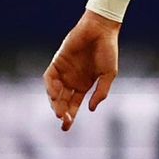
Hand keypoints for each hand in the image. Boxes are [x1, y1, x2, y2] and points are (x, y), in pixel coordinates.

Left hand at [44, 11, 120, 130]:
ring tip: (59, 111)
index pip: (74, 105)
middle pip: (63, 101)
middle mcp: (72, 80)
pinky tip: (56, 94)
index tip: (66, 129)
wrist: (101, 30)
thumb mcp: (109, 74)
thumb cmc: (108, 50)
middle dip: (62, 113)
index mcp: (84, 84)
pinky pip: (50, 78)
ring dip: (55, 103)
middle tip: (64, 121)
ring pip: (54, 92)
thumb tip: (92, 109)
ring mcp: (64, 72)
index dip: (70, 117)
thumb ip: (101, 92)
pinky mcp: (57, 62)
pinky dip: (50, 87)